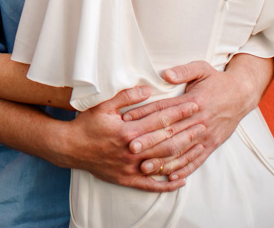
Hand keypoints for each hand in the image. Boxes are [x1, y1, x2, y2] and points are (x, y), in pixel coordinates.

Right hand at [58, 86, 200, 191]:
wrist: (69, 147)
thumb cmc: (86, 124)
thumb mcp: (103, 105)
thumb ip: (126, 96)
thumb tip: (147, 89)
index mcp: (127, 131)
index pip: (160, 120)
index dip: (179, 111)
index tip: (194, 104)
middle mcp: (132, 151)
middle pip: (167, 141)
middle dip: (188, 131)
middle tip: (204, 122)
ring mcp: (130, 167)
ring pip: (163, 162)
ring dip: (183, 154)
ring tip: (199, 146)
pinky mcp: (127, 179)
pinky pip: (151, 184)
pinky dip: (168, 184)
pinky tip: (181, 180)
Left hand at [122, 60, 261, 180]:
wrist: (242, 94)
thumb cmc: (217, 80)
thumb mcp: (202, 69)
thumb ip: (184, 71)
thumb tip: (166, 74)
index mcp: (193, 101)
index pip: (164, 109)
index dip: (144, 114)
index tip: (127, 119)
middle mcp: (199, 121)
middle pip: (170, 133)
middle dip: (149, 141)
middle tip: (131, 148)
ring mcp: (206, 135)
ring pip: (182, 150)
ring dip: (163, 160)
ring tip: (145, 167)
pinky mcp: (212, 144)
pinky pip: (198, 160)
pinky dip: (185, 169)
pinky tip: (171, 177)